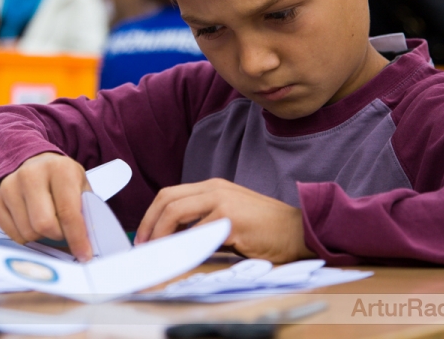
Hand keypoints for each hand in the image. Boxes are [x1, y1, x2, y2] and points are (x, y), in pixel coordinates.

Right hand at [0, 152, 93, 261]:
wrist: (40, 166)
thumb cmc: (64, 182)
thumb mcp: (83, 190)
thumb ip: (86, 215)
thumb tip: (85, 249)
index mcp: (59, 169)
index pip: (67, 212)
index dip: (77, 238)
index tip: (84, 255)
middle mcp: (31, 173)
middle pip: (43, 224)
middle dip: (57, 236)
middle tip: (62, 233)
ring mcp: (10, 185)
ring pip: (27, 231)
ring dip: (41, 236)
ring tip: (47, 223)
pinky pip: (10, 233)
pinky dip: (24, 236)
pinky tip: (31, 222)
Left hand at [134, 178, 314, 263]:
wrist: (300, 231)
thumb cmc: (266, 228)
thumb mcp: (229, 216)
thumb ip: (202, 221)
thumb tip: (173, 239)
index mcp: (212, 186)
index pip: (170, 195)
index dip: (151, 216)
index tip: (144, 236)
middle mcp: (215, 189)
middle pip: (167, 200)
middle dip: (148, 224)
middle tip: (143, 246)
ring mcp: (223, 201)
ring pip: (176, 213)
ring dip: (160, 235)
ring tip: (156, 253)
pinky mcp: (232, 220)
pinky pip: (197, 233)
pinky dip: (182, 246)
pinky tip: (178, 257)